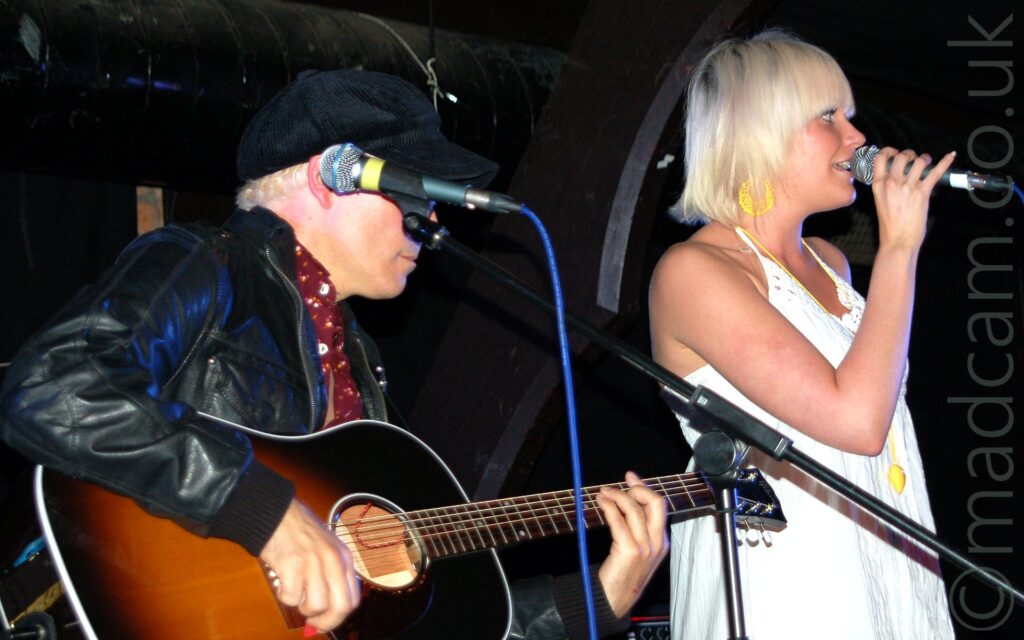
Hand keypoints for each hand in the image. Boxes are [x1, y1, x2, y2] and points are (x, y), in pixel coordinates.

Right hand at [259, 498, 360, 631]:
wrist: (277, 513)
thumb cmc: (299, 533)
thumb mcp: (325, 549)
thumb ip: (328, 579)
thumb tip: (322, 616)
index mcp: (344, 557)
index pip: (353, 599)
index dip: (339, 617)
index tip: (325, 621)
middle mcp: (333, 560)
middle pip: (340, 607)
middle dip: (325, 621)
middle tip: (312, 621)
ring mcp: (314, 563)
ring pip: (316, 606)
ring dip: (302, 607)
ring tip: (295, 592)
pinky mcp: (292, 566)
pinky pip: (290, 598)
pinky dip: (284, 596)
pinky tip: (282, 582)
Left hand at [596, 471, 668, 617]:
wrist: (614, 600)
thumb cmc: (622, 575)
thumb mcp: (636, 550)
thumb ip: (636, 529)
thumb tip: (626, 501)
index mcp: (662, 542)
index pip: (659, 506)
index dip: (644, 488)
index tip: (630, 478)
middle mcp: (657, 543)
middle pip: (656, 503)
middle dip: (638, 488)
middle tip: (621, 484)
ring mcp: (645, 548)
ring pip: (635, 509)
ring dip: (617, 495)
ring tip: (603, 492)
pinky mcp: (629, 551)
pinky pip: (619, 521)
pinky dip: (609, 507)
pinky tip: (601, 502)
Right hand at [871, 147, 956, 250]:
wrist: (897, 240)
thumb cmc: (889, 226)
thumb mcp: (879, 202)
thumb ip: (885, 187)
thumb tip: (894, 176)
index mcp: (878, 185)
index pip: (881, 158)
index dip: (889, 151)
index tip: (894, 151)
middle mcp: (892, 183)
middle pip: (902, 156)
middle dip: (909, 154)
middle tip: (913, 159)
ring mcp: (908, 187)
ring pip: (919, 161)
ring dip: (924, 159)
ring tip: (926, 162)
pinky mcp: (923, 192)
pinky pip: (936, 172)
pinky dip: (945, 163)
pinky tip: (951, 156)